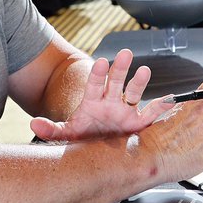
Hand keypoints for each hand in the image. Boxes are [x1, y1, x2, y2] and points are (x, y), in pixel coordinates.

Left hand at [30, 50, 169, 141]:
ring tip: (144, 70)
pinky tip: (168, 100)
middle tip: (125, 53)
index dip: (98, 74)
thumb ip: (51, 129)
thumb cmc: (83, 136)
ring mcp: (126, 111)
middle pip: (116, 81)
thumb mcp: (66, 134)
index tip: (100, 62)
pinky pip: (151, 114)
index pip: (95, 84)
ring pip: (134, 93)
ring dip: (139, 82)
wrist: (99, 148)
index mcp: (93, 102)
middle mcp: (111, 102)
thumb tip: (34, 124)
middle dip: (120, 68)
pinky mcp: (138, 123)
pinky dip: (160, 106)